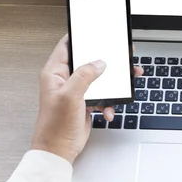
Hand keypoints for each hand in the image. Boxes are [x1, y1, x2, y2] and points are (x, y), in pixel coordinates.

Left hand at [31, 35, 142, 163]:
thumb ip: (84, 75)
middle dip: (107, 61)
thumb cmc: (54, 126)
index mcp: (55, 73)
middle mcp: (65, 79)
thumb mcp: (69, 96)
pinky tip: (108, 110)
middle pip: (89, 61)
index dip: (81, 36)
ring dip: (114, 83)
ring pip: (100, 79)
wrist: (59, 150)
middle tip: (122, 56)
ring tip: (127, 81)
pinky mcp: (86, 102)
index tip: (95, 31)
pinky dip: (109, 103)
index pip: (67, 46)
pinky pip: (103, 96)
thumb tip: (99, 63)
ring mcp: (77, 91)